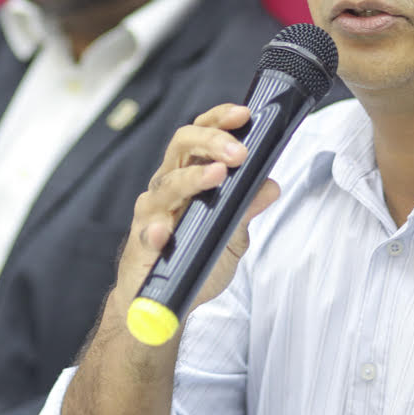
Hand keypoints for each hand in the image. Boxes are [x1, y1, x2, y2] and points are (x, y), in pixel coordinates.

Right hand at [116, 103, 280, 315]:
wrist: (162, 299)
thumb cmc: (192, 258)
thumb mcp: (230, 234)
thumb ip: (246, 209)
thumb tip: (271, 185)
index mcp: (189, 175)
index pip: (200, 136)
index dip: (218, 121)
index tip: (243, 115)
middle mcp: (168, 186)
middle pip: (181, 147)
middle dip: (211, 142)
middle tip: (239, 153)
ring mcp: (152, 212)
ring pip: (166, 184)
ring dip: (192, 178)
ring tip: (217, 175)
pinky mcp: (142, 243)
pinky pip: (147, 233)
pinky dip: (156, 231)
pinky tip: (165, 233)